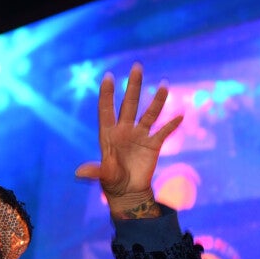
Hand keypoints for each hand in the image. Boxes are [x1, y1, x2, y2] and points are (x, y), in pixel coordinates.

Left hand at [75, 63, 181, 216]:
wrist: (128, 192)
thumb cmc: (112, 182)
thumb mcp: (103, 176)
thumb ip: (94, 171)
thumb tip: (79, 173)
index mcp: (109, 134)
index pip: (107, 109)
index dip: (107, 94)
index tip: (108, 77)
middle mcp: (125, 130)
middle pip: (129, 104)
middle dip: (133, 86)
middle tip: (137, 66)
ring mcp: (140, 136)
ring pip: (149, 113)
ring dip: (157, 100)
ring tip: (164, 84)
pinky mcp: (153, 145)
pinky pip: (164, 132)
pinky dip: (172, 124)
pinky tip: (180, 114)